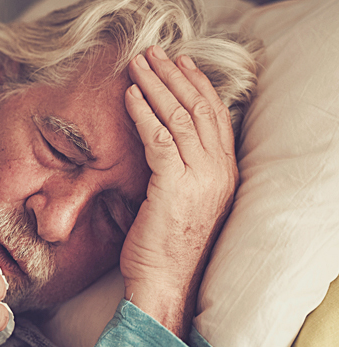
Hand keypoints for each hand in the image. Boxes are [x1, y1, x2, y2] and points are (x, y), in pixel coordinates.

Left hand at [121, 46, 238, 338]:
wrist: (164, 284)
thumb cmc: (165, 246)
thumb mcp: (182, 201)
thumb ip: (181, 169)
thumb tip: (162, 140)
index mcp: (224, 174)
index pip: (216, 117)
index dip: (197, 86)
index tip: (180, 64)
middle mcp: (219, 172)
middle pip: (201, 109)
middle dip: (175, 76)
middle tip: (155, 53)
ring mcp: (201, 179)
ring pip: (181, 118)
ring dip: (158, 86)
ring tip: (139, 64)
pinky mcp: (175, 186)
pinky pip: (159, 138)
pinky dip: (144, 113)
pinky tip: (131, 96)